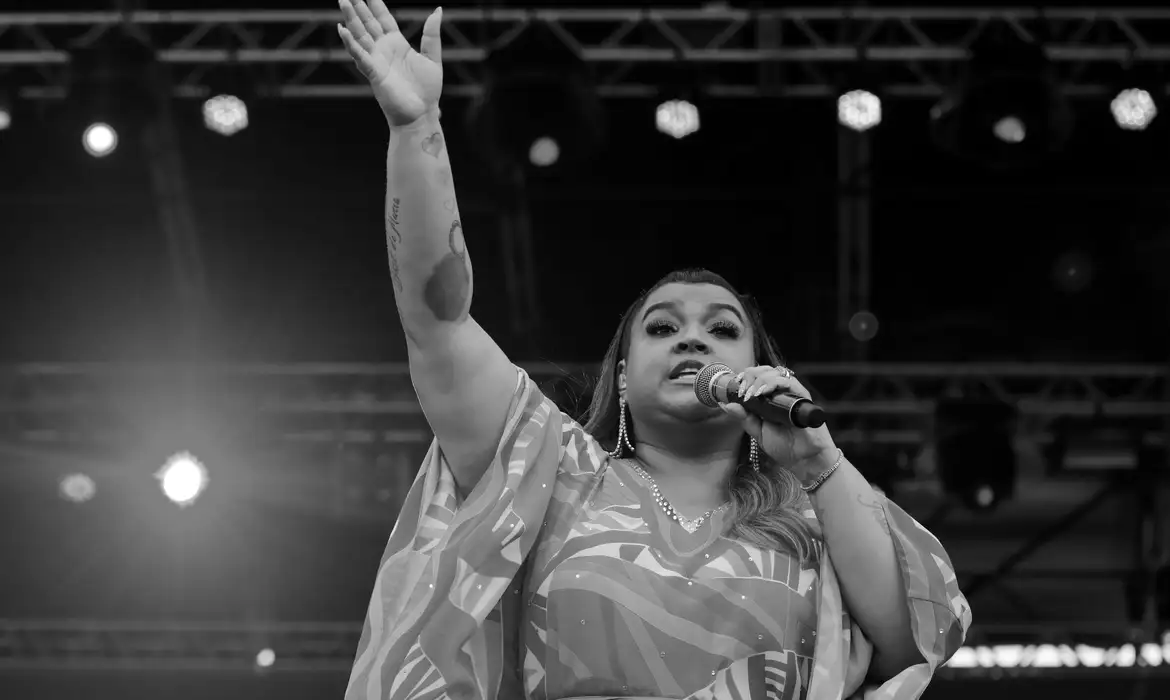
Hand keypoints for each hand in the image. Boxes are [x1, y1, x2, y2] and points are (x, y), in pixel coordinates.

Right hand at [337, 0, 442, 126]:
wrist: (422, 114)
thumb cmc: (427, 90)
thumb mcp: (433, 58)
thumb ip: (432, 35)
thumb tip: (438, 10)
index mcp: (397, 44)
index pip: (383, 19)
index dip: (375, 4)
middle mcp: (384, 50)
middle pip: (368, 23)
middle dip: (359, 8)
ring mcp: (377, 60)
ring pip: (360, 35)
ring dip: (351, 19)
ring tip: (343, 2)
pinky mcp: (374, 73)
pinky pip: (360, 56)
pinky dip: (351, 44)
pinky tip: (342, 31)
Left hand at [719, 365, 836, 480]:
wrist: (805, 460)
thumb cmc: (784, 446)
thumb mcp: (758, 431)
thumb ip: (744, 417)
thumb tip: (725, 404)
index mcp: (770, 398)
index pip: (757, 376)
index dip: (745, 377)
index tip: (735, 386)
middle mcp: (782, 392)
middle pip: (764, 370)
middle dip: (749, 376)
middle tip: (742, 391)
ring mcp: (793, 394)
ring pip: (775, 373)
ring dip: (759, 380)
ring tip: (750, 395)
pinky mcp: (803, 397)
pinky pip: (789, 382)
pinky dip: (773, 383)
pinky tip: (762, 393)